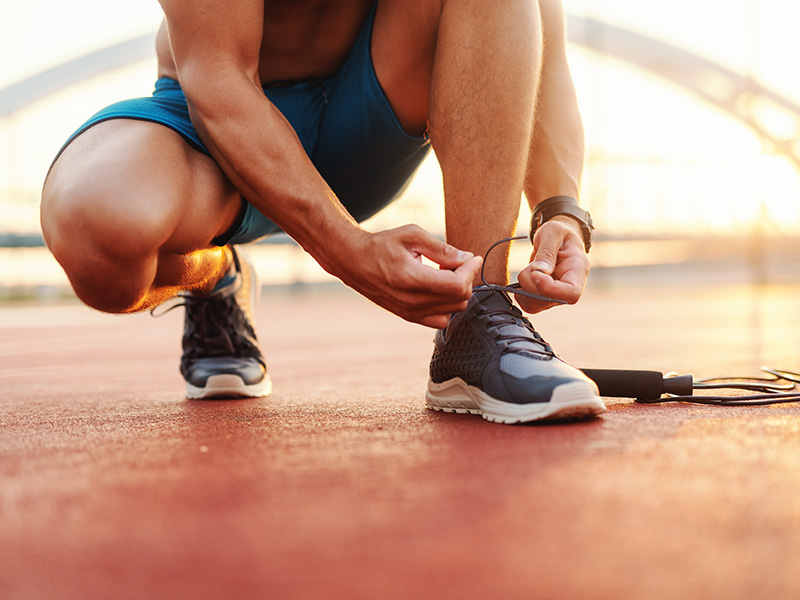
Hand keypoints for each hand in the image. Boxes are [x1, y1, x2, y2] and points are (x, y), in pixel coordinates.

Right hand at [335, 224, 482, 328]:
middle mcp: (411, 301)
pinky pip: (440, 320)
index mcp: (412, 279)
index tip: (472, 258)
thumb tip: (466, 258)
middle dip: (466, 278)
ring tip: (446, 274)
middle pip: (459, 299)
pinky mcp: (408, 317)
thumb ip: (441, 248)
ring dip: (457, 292)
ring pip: (453, 310)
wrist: (354, 261)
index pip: (457, 285)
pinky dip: (447, 306)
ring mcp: (410, 312)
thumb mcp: (412, 235)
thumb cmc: (380, 245)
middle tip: (458, 262)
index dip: (471, 270)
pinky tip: (439, 289)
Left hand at [516, 216, 589, 313]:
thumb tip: (539, 271)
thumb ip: (547, 251)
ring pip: (536, 304)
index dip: (550, 288)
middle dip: (532, 284)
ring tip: (531, 268)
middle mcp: (570, 288)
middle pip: (550, 300)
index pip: (571, 292)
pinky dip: (521, 294)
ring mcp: (557, 296)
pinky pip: (529, 305)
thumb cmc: (559, 233)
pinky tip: (525, 278)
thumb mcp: (553, 232)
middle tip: (531, 265)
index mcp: (578, 271)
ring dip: (525, 287)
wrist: (557, 240)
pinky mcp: (545, 299)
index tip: (535, 273)